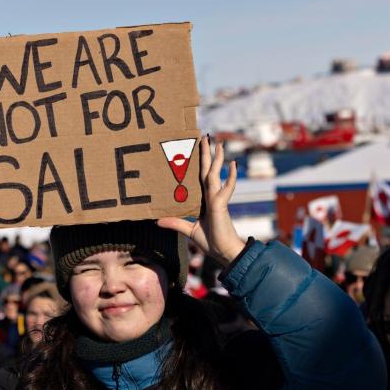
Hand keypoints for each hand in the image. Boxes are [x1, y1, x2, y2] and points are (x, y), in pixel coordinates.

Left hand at [158, 136, 245, 266]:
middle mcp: (211, 196)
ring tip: (218, 143)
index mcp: (204, 199)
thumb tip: (157, 220)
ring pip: (215, 174)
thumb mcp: (188, 230)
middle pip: (208, 170)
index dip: (199, 163)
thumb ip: (175, 223)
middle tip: (206, 136)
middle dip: (207, 154)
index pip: (200, 177)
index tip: (197, 148)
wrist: (223, 252)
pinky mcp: (221, 204)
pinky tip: (233, 164)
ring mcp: (217, 198)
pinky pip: (226, 188)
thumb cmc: (210, 242)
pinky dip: (231, 177)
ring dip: (216, 158)